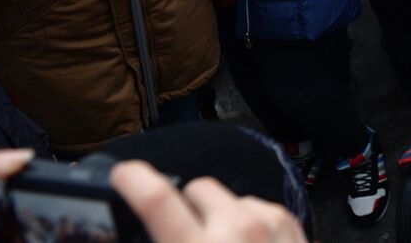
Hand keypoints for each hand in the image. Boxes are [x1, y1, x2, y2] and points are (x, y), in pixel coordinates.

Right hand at [110, 161, 306, 242]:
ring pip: (229, 197)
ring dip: (220, 215)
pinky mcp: (288, 222)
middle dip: (186, 207)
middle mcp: (236, 230)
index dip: (134, 180)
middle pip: (196, 189)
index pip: (158, 199)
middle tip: (186, 237)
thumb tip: (143, 239)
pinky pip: (255, 206)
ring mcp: (266, 223)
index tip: (123, 174)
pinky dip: (247, 222)